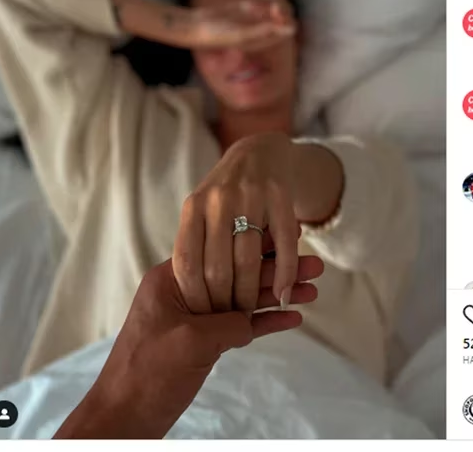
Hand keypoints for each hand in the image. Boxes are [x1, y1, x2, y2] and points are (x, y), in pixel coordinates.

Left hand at [55, 255, 324, 438]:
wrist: (124, 417)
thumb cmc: (146, 375)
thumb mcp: (192, 342)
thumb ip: (228, 323)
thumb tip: (251, 320)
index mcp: (172, 279)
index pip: (222, 251)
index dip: (258, 244)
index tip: (288, 236)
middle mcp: (185, 293)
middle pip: (240, 274)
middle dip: (278, 271)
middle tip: (315, 265)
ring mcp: (195, 319)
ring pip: (245, 300)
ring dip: (278, 296)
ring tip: (314, 289)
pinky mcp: (204, 343)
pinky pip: (240, 327)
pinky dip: (265, 323)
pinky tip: (293, 318)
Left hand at [174, 132, 301, 315]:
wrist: (261, 152)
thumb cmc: (226, 195)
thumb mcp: (202, 212)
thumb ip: (195, 246)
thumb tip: (190, 301)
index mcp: (193, 208)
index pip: (187, 264)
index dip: (195, 296)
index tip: (202, 318)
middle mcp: (219, 200)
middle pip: (218, 268)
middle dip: (223, 302)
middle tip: (228, 321)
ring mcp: (251, 196)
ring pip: (249, 260)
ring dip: (251, 294)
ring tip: (251, 313)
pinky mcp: (281, 196)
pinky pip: (284, 245)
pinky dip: (284, 275)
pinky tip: (283, 296)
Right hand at [186, 0, 295, 49]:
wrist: (197, 26)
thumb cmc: (217, 36)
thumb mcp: (240, 34)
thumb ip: (262, 31)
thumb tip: (288, 30)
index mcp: (266, 41)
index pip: (287, 29)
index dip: (285, 18)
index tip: (272, 9)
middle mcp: (265, 30)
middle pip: (285, 16)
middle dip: (279, 8)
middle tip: (264, 6)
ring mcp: (259, 16)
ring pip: (278, 5)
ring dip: (272, 1)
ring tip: (249, 6)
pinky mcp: (251, 5)